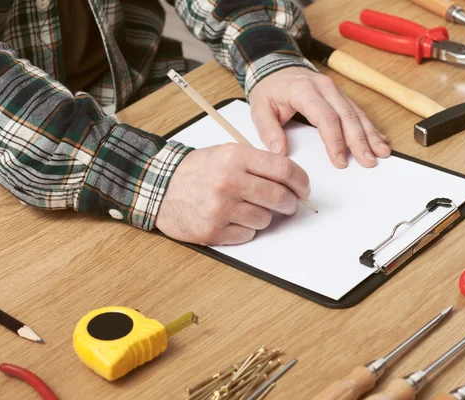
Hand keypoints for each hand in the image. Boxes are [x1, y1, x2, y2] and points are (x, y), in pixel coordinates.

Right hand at [155, 143, 309, 245]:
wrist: (160, 189)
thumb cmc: (196, 171)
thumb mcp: (226, 153)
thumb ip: (257, 163)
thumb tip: (292, 180)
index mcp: (235, 157)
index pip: (283, 168)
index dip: (301, 181)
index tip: (304, 189)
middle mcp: (229, 181)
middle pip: (280, 196)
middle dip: (291, 203)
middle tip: (289, 204)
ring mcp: (221, 208)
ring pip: (266, 219)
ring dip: (264, 216)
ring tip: (247, 208)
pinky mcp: (214, 230)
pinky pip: (248, 234)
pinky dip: (246, 229)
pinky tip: (233, 219)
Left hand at [249, 67, 390, 168]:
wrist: (274, 67)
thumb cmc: (269, 89)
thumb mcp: (259, 108)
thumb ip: (268, 130)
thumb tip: (279, 152)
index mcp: (304, 90)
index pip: (325, 117)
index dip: (335, 140)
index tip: (340, 161)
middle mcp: (325, 88)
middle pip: (347, 116)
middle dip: (360, 141)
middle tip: (368, 161)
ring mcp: (335, 90)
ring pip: (357, 113)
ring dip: (370, 135)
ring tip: (381, 152)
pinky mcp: (340, 96)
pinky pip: (358, 111)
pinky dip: (369, 127)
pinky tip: (379, 139)